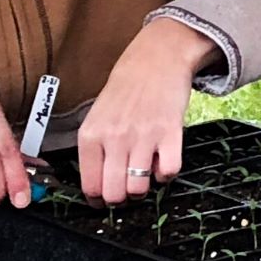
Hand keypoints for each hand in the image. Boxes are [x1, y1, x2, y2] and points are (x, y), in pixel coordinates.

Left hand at [76, 19, 215, 204]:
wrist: (155, 60)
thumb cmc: (125, 89)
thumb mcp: (97, 116)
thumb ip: (95, 149)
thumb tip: (98, 185)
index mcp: (91, 136)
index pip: (90, 186)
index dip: (98, 201)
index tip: (104, 201)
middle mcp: (114, 138)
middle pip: (114, 194)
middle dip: (120, 200)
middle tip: (126, 191)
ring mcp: (143, 136)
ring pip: (139, 188)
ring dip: (143, 190)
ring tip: (144, 177)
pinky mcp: (170, 133)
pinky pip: (168, 171)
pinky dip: (166, 175)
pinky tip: (162, 164)